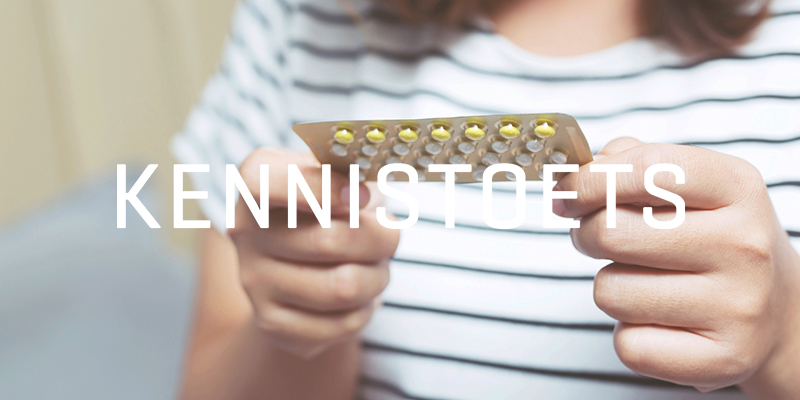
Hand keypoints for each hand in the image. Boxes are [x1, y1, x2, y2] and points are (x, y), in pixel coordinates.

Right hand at [228, 148, 398, 358]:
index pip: (267, 181)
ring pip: (343, 287)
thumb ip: (353, 168)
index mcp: (257, 178)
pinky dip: (366, 309)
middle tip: (389, 236)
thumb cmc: (337, 206)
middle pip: (331, 240)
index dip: (320, 188)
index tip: (362, 195)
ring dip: (378, 277)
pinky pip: (342, 323)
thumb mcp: (344, 173)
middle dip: (380, 240)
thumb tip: (360, 187)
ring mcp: (253, 279)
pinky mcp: (271, 322)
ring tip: (375, 266)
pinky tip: (358, 295)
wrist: (306, 263)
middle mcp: (244, 228)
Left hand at [554, 138, 799, 395]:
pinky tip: (661, 321)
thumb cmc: (713, 239)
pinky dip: (630, 335)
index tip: (565, 191)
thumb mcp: (692, 187)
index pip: (646, 169)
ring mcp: (737, 306)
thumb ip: (633, 165)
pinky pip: (629, 344)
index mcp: (736, 187)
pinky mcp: (722, 359)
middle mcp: (743, 245)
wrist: (780, 310)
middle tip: (597, 237)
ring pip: (610, 292)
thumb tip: (575, 174)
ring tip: (646, 283)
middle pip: (611, 233)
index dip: (588, 180)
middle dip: (586, 234)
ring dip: (611, 287)